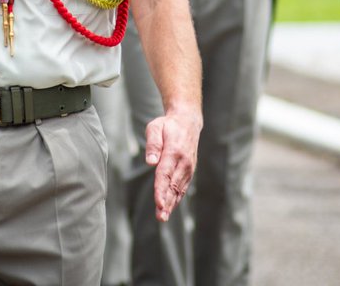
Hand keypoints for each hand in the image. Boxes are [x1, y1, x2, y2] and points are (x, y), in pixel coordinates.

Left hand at [144, 106, 200, 221]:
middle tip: (161, 217)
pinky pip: (182, 187)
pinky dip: (176, 198)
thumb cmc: (168, 125)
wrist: (188, 123)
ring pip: (178, 189)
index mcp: (175, 151)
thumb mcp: (156, 127)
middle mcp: (184, 162)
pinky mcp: (189, 171)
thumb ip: (153, 144)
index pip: (166, 174)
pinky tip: (169, 208)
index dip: (161, 190)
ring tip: (163, 217)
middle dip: (167, 202)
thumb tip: (150, 162)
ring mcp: (188, 168)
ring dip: (171, 204)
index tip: (159, 203)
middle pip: (173, 185)